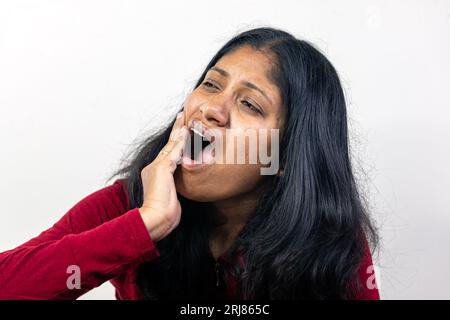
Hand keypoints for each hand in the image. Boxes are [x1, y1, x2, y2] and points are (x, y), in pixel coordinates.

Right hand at [138, 110, 188, 241]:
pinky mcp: (161, 168)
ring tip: (185, 118)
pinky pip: (174, 151)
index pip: (168, 154)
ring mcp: (156, 167)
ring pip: (171, 145)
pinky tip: (186, 132)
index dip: (175, 142)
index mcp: (154, 174)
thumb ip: (174, 190)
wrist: (155, 219)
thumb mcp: (170, 199)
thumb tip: (178, 192)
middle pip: (168, 145)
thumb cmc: (164, 214)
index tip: (182, 131)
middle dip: (176, 130)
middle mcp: (153, 167)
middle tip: (182, 115)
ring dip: (179, 130)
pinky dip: (180, 141)